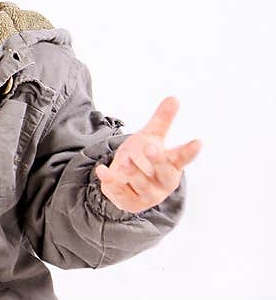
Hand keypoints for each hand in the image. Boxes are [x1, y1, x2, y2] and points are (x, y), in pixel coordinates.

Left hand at [94, 96, 201, 213]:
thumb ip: (161, 120)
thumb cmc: (143, 157)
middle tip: (151, 148)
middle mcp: (162, 182)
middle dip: (158, 162)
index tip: (198, 142)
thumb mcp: (151, 137)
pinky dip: (111, 182)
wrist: (124, 180)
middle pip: (164, 174)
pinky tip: (102, 171)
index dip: (189, 151)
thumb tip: (173, 97)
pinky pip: (119, 192)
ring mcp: (146, 195)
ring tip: (124, 160)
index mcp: (171, 165)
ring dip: (132, 172)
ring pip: (142, 185)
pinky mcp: (129, 201)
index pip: (182, 158)